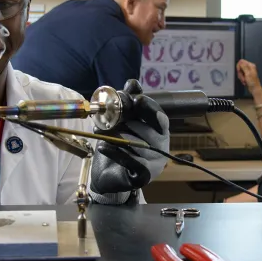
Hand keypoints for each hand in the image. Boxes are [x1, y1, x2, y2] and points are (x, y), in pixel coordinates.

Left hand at [90, 79, 168, 194]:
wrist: (108, 177)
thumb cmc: (117, 148)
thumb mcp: (121, 125)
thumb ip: (128, 106)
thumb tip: (132, 83)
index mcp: (160, 133)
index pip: (160, 119)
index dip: (149, 109)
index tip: (137, 100)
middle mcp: (162, 148)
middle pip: (149, 132)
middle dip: (127, 123)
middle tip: (110, 120)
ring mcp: (155, 164)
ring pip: (138, 146)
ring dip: (116, 137)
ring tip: (100, 132)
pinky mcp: (143, 176)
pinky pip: (129, 161)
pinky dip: (114, 152)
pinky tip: (102, 147)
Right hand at [236, 59, 260, 92]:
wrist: (254, 88)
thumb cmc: (252, 81)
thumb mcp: (248, 73)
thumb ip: (244, 67)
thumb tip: (240, 61)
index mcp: (250, 65)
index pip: (241, 61)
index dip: (239, 66)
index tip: (239, 71)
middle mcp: (249, 67)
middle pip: (239, 67)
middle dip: (240, 73)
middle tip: (243, 77)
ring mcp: (247, 71)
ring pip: (239, 72)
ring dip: (240, 77)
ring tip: (244, 80)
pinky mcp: (246, 75)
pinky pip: (240, 75)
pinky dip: (241, 78)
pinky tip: (244, 81)